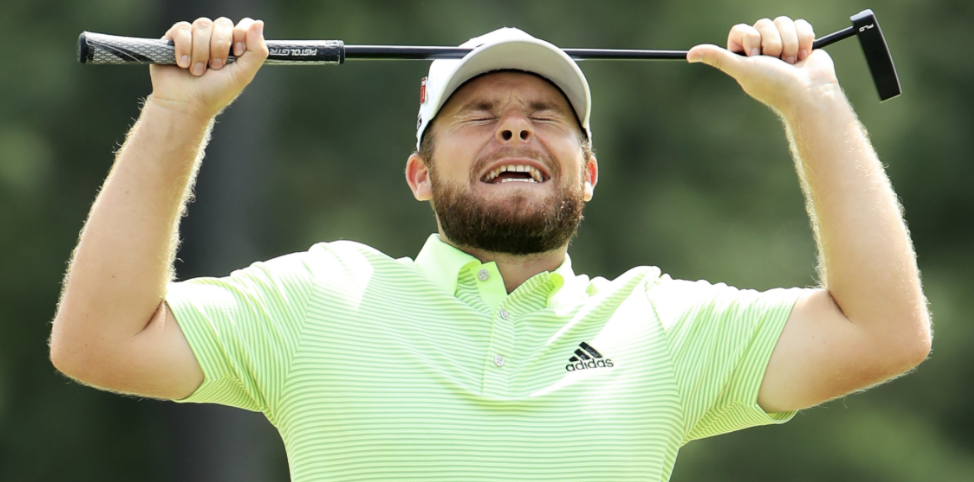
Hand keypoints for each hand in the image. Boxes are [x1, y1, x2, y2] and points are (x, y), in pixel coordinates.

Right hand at [148, 17, 268, 120]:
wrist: (185, 105)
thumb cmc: (214, 93)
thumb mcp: (243, 75)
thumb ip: (257, 51)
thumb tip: (258, 23)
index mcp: (233, 47)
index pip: (243, 26)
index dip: (240, 36)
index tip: (237, 54)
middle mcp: (214, 39)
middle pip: (222, 24)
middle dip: (219, 48)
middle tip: (214, 67)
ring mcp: (194, 38)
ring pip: (202, 25)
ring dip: (201, 51)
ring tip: (197, 71)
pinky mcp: (174, 39)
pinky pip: (182, 29)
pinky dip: (184, 48)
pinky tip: (183, 64)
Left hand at [687, 16, 840, 116]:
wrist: (809, 92)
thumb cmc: (775, 84)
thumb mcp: (742, 70)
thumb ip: (718, 58)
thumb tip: (690, 55)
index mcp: (744, 56)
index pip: (741, 30)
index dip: (751, 40)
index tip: (756, 56)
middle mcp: (762, 49)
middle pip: (763, 24)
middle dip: (773, 43)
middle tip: (776, 63)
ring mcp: (782, 44)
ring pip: (783, 22)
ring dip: (790, 43)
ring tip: (791, 63)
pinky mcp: (801, 40)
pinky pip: (800, 24)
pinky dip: (804, 40)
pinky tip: (803, 57)